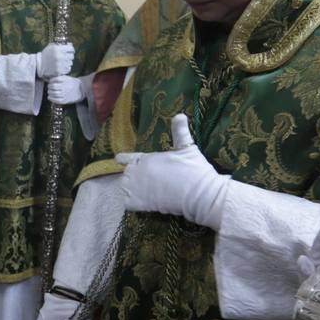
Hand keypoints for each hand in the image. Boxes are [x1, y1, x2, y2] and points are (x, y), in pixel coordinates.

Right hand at [38, 42, 74, 79]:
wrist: (38, 65)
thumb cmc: (45, 55)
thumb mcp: (51, 47)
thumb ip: (60, 45)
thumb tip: (70, 44)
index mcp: (57, 49)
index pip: (71, 49)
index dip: (71, 50)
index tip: (70, 51)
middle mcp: (59, 57)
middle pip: (71, 56)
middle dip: (69, 56)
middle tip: (65, 57)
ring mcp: (59, 65)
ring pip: (70, 63)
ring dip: (67, 62)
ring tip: (62, 62)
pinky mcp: (59, 71)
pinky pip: (68, 69)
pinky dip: (66, 68)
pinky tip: (61, 66)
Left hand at [47, 75, 84, 105]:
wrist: (81, 89)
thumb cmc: (72, 83)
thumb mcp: (67, 78)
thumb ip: (59, 78)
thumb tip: (50, 80)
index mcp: (66, 80)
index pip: (55, 79)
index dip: (51, 81)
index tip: (50, 82)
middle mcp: (65, 87)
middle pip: (53, 87)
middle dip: (49, 87)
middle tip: (49, 87)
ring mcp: (65, 94)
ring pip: (54, 93)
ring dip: (49, 93)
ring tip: (49, 92)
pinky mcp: (65, 100)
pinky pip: (57, 100)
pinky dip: (52, 99)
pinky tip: (50, 97)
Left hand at [115, 113, 228, 228]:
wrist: (200, 193)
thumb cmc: (194, 169)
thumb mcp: (187, 147)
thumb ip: (180, 132)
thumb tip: (180, 114)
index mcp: (147, 158)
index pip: (127, 157)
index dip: (124, 159)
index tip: (119, 159)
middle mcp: (138, 171)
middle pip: (127, 174)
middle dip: (135, 178)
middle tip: (152, 183)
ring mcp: (137, 187)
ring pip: (125, 189)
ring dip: (133, 191)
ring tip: (149, 193)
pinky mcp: (139, 203)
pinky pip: (127, 203)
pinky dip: (133, 204)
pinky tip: (145, 204)